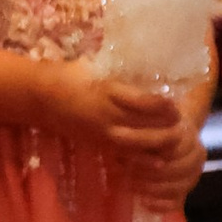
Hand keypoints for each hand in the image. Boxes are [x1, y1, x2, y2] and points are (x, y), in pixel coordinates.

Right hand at [45, 60, 207, 207]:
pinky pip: (125, 156)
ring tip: (175, 141)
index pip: (141, 102)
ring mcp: (102, 134)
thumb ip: (117, 68)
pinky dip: (143, 160)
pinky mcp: (99, 145)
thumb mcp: (93, 66)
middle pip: (143, 128)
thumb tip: (144, 60)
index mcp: (105, 92)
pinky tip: (159, 161)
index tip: (175, 103)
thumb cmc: (67, 76)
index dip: (162, 106)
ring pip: (137, 146)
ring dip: (158, 146)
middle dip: (166, 129)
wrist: (40, 99)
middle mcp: (105, 116)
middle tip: (181, 124)